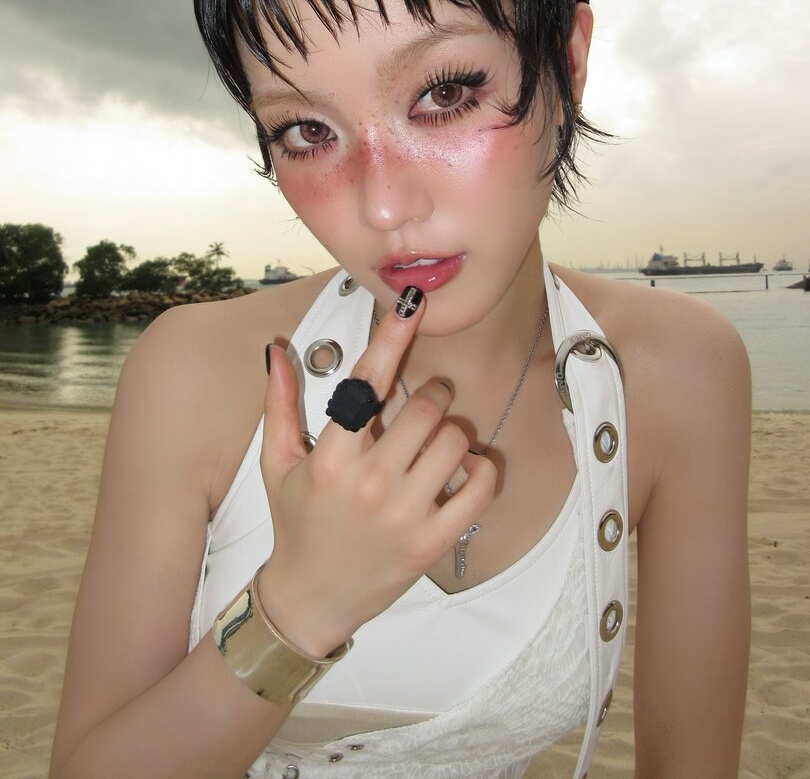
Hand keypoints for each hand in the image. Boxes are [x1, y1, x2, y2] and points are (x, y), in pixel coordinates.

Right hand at [256, 290, 496, 656]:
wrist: (310, 600)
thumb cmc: (296, 522)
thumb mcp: (277, 463)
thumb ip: (280, 403)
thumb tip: (276, 350)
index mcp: (331, 458)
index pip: (367, 382)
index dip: (392, 336)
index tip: (412, 304)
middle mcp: (368, 484)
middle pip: (425, 408)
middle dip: (431, 395)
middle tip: (425, 402)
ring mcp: (403, 515)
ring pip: (453, 442)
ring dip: (451, 433)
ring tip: (434, 443)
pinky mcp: (431, 542)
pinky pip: (479, 488)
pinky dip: (479, 470)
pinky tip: (460, 470)